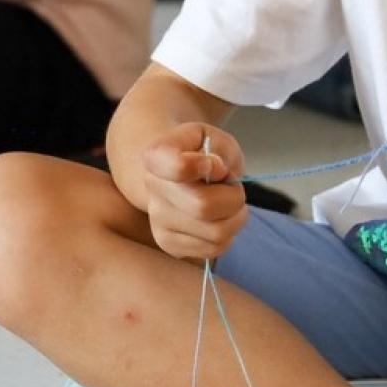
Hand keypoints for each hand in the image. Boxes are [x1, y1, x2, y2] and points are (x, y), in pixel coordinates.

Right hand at [141, 122, 247, 262]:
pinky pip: (214, 249)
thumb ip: (216, 149)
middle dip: (234, 197)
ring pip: (215, 233)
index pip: (179, 168)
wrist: (180, 172)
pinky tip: (219, 219)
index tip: (213, 163)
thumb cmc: (202, 152)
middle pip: (204, 207)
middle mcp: (151, 190)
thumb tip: (215, 170)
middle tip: (232, 187)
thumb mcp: (214, 137)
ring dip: (235, 218)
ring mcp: (157, 221)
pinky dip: (228, 235)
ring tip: (227, 202)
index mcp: (157, 156)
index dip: (203, 166)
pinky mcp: (168, 244)